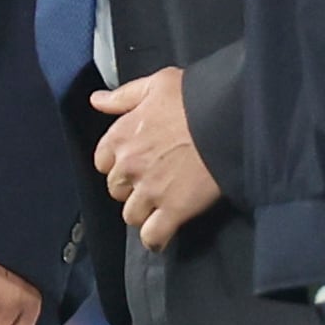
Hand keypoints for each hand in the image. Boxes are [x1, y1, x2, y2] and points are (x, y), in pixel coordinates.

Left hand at [88, 66, 217, 244]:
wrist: (229, 118)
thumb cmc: (194, 97)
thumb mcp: (156, 84)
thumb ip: (123, 97)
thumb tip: (95, 100)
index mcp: (120, 136)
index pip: (102, 161)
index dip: (117, 163)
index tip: (134, 161)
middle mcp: (129, 166)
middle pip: (116, 189)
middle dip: (130, 188)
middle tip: (152, 181)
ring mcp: (150, 191)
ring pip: (131, 215)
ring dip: (143, 213)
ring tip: (159, 206)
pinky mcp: (173, 210)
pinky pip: (153, 236)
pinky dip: (155, 240)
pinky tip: (161, 236)